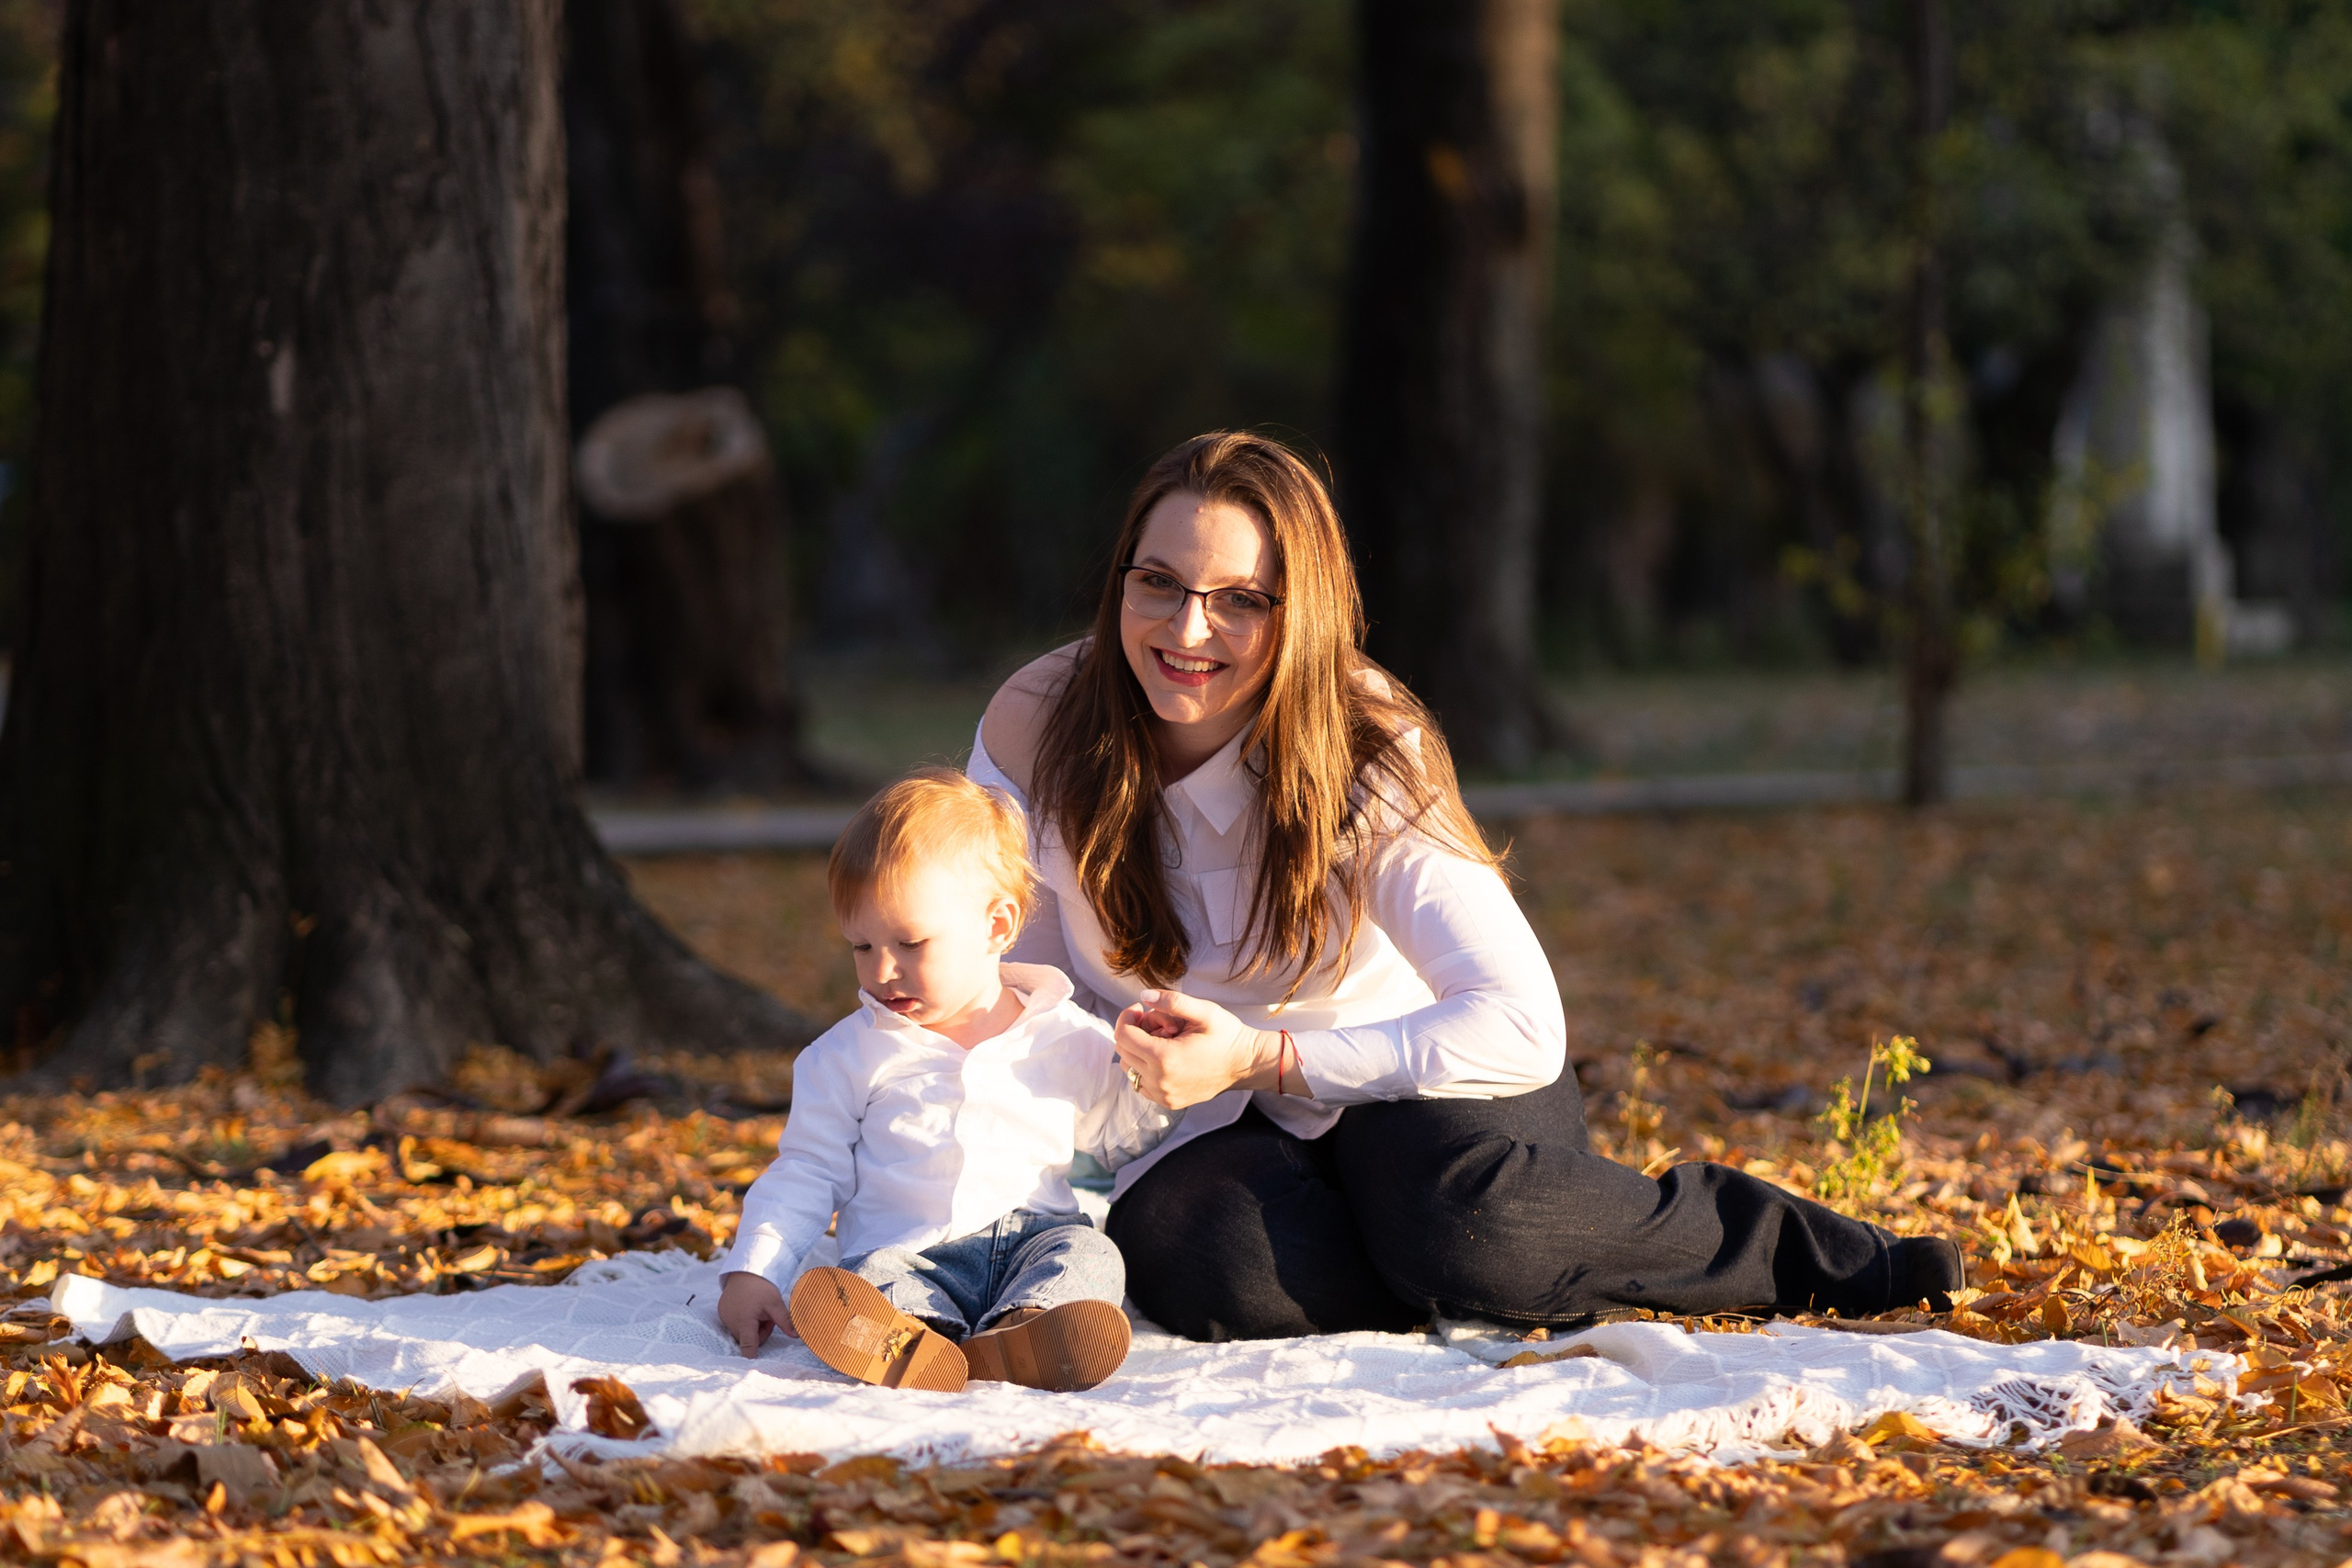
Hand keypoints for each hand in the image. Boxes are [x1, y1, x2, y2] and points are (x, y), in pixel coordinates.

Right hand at [717, 1270, 793, 1355]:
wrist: (746, 1270)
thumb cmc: (761, 1287)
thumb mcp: (775, 1302)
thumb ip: (784, 1320)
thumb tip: (798, 1335)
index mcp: (745, 1320)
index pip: (748, 1345)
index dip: (751, 1356)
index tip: (751, 1367)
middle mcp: (731, 1321)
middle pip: (749, 1339)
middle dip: (759, 1332)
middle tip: (766, 1316)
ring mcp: (724, 1317)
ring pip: (742, 1333)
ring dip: (751, 1326)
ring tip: (757, 1310)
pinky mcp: (722, 1313)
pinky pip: (735, 1325)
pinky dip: (743, 1320)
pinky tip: (747, 1307)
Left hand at [1113, 988, 1281, 1109]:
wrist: (1247, 1064)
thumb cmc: (1227, 1035)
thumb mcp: (1204, 1011)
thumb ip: (1172, 1001)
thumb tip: (1143, 997)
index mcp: (1164, 1058)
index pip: (1123, 1036)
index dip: (1127, 1017)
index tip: (1140, 1008)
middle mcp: (1159, 1081)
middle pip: (1123, 1051)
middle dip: (1134, 1032)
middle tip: (1158, 1023)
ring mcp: (1163, 1095)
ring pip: (1129, 1068)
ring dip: (1139, 1050)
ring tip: (1164, 1040)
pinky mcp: (1168, 1102)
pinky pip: (1141, 1084)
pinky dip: (1144, 1068)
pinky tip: (1165, 1056)